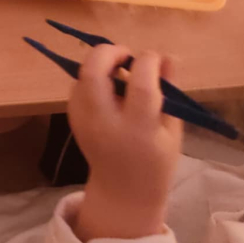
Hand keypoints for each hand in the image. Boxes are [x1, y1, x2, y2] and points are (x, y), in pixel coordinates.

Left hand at [70, 46, 182, 241]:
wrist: (122, 189)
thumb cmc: (156, 160)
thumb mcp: (172, 130)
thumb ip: (169, 92)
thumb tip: (169, 57)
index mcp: (137, 130)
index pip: (140, 86)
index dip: (147, 62)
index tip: (155, 57)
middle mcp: (104, 122)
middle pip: (93, 72)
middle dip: (109, 52)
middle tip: (126, 54)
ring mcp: (82, 119)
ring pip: (82, 75)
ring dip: (100, 63)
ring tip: (120, 71)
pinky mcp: (72, 116)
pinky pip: (78, 85)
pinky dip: (93, 77)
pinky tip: (109, 87)